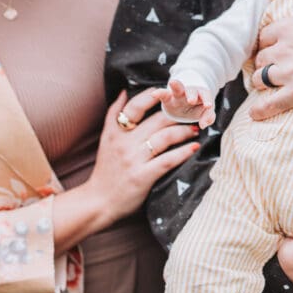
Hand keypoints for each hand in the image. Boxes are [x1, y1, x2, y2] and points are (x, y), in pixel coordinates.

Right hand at [83, 90, 199, 224]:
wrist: (98, 201)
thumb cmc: (106, 169)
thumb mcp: (106, 139)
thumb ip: (114, 115)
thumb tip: (124, 91)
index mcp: (116, 132)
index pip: (135, 107)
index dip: (152, 96)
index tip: (168, 92)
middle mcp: (124, 143)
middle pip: (157, 120)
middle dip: (178, 114)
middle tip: (192, 112)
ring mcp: (134, 160)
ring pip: (165, 137)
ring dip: (183, 131)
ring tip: (194, 129)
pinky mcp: (143, 176)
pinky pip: (168, 160)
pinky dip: (183, 152)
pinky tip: (194, 147)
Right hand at [154, 80, 215, 127]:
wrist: (184, 104)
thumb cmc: (197, 107)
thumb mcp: (203, 111)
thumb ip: (208, 116)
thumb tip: (204, 124)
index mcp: (200, 94)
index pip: (205, 96)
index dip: (207, 100)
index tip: (208, 106)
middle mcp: (189, 92)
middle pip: (192, 90)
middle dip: (192, 94)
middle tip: (192, 100)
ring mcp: (178, 94)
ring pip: (178, 88)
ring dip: (176, 86)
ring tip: (172, 82)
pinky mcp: (167, 98)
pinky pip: (163, 94)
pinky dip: (158, 93)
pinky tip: (153, 94)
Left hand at [249, 0, 292, 120]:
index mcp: (290, 27)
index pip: (264, 38)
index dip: (268, 45)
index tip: (274, 50)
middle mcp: (285, 49)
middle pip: (260, 59)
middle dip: (265, 64)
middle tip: (274, 69)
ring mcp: (291, 72)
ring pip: (261, 80)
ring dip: (263, 84)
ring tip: (269, 88)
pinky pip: (271, 103)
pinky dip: (261, 110)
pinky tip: (256, 114)